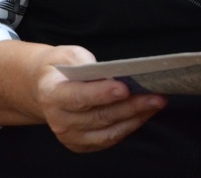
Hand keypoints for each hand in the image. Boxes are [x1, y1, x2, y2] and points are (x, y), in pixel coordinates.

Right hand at [0, 41, 166, 152]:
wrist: (44, 88)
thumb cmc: (61, 68)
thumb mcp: (68, 55)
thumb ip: (86, 63)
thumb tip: (111, 75)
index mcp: (52, 94)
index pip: (79, 97)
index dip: (102, 94)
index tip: (125, 88)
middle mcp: (59, 120)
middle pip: (100, 116)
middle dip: (131, 106)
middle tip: (156, 96)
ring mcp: (69, 136)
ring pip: (108, 132)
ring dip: (136, 118)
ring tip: (157, 103)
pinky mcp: (81, 144)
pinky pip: (109, 139)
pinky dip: (129, 127)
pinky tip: (145, 113)